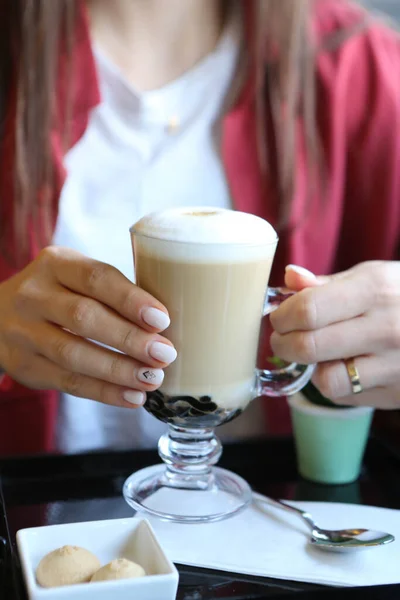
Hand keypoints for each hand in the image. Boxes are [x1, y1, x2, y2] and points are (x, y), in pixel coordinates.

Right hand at [0, 247, 176, 407]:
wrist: (0, 315)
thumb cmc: (60, 295)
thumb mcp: (76, 278)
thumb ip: (112, 293)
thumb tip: (164, 326)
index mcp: (55, 264)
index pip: (95, 278)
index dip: (130, 299)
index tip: (162, 319)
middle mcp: (33, 295)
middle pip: (83, 317)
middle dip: (129, 339)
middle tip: (164, 354)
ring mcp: (23, 332)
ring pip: (73, 354)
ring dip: (118, 370)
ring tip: (153, 379)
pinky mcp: (23, 366)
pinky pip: (67, 382)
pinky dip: (104, 392)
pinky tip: (133, 397)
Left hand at [269, 261, 399, 408]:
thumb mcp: (373, 278)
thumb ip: (326, 284)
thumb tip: (288, 278)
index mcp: (375, 290)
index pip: (308, 310)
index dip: (282, 316)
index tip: (278, 317)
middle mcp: (386, 328)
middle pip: (309, 347)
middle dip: (283, 344)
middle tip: (282, 339)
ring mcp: (395, 365)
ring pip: (326, 380)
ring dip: (310, 369)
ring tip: (313, 355)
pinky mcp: (397, 393)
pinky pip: (346, 397)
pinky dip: (333, 385)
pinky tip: (340, 367)